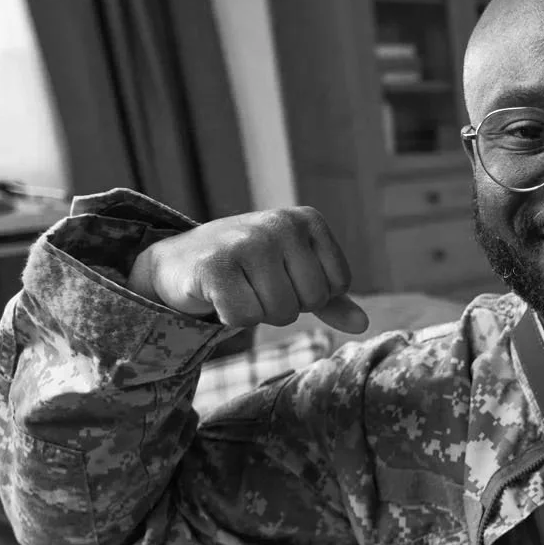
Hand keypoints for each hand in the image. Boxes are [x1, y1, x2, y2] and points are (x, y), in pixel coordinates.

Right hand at [126, 207, 368, 331]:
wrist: (181, 262)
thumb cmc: (248, 269)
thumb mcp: (294, 275)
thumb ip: (331, 298)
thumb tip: (363, 324)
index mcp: (307, 220)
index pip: (337, 285)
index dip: (310, 295)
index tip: (282, 278)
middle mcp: (280, 224)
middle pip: (310, 300)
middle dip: (284, 306)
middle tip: (256, 286)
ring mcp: (247, 241)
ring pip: (280, 312)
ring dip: (258, 312)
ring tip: (239, 288)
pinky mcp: (215, 265)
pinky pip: (245, 317)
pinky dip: (231, 317)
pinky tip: (218, 294)